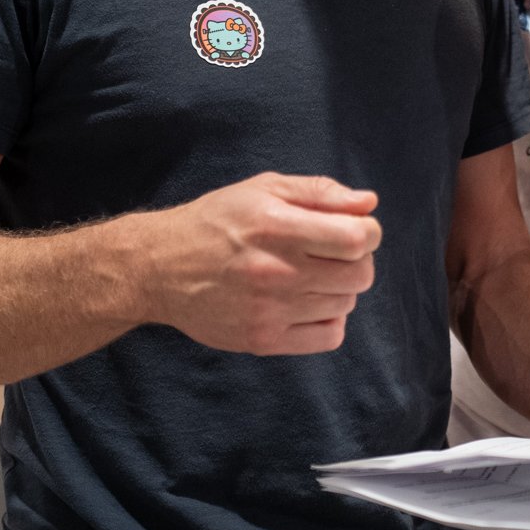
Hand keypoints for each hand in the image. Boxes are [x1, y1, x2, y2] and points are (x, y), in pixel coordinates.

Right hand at [133, 173, 379, 355]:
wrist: (161, 267)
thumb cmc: (218, 221)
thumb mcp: (264, 189)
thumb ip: (320, 193)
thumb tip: (369, 203)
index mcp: (276, 227)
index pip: (356, 239)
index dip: (368, 231)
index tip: (356, 229)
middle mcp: (274, 271)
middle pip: (359, 275)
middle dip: (358, 259)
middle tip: (335, 252)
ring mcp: (269, 310)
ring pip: (346, 304)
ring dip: (340, 288)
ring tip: (312, 275)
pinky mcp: (263, 340)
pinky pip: (329, 337)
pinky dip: (330, 319)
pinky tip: (308, 303)